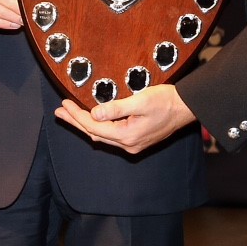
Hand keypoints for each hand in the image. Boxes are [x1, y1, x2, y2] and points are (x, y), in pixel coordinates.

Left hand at [53, 85, 195, 153]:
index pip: (93, 127)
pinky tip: (92, 121)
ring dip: (85, 125)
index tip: (64, 104)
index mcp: (127, 136)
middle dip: (76, 122)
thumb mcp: (139, 101)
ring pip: (102, 136)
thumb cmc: (166, 101)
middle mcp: (128, 145)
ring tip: (70, 115)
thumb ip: (115, 108)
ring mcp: (133, 145)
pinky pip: (111, 136)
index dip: (76, 116)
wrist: (187, 108)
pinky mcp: (137, 140)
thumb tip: (94, 114)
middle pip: (94, 134)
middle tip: (59, 112)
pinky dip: (98, 128)